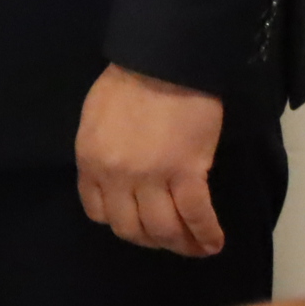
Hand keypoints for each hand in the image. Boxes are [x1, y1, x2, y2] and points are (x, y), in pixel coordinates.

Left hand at [76, 64, 225, 257]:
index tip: (136, 221)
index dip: (119, 221)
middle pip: (130, 229)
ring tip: (195, 245)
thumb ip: (102, 152)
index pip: (98, 211)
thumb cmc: (130, 80)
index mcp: (90, 159)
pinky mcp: (187, 173)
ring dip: (180, 245)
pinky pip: (196, 217)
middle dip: (150, 239)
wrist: (164, 60)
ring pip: (163, 230)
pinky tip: (214, 242)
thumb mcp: (96, 118)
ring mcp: (151, 177)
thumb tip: (116, 177)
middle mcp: (115, 175)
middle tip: (168, 237)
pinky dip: (206, 235)